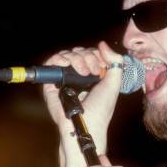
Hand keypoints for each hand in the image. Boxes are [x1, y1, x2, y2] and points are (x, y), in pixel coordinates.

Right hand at [42, 40, 122, 154]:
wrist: (87, 122)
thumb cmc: (101, 108)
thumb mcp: (114, 83)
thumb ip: (115, 62)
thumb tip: (102, 44)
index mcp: (93, 75)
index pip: (91, 54)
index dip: (96, 55)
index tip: (101, 67)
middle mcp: (78, 76)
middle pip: (79, 52)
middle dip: (88, 56)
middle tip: (93, 71)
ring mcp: (65, 78)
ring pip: (67, 55)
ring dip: (76, 58)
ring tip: (83, 72)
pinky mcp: (52, 82)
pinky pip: (52, 62)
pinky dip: (59, 59)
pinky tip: (68, 65)